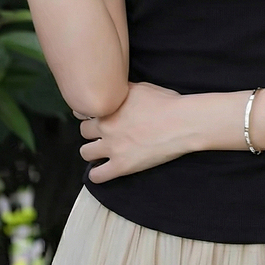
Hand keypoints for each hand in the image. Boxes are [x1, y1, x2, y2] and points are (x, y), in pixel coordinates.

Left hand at [76, 81, 200, 182]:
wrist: (182, 122)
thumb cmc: (167, 103)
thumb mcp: (140, 88)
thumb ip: (122, 90)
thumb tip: (115, 90)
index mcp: (109, 108)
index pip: (83, 112)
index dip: (90, 115)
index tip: (97, 118)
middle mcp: (106, 127)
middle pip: (83, 132)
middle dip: (92, 133)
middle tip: (104, 134)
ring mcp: (112, 147)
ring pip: (85, 153)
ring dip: (93, 152)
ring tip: (103, 152)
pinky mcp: (122, 166)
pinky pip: (97, 176)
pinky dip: (97, 174)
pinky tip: (104, 170)